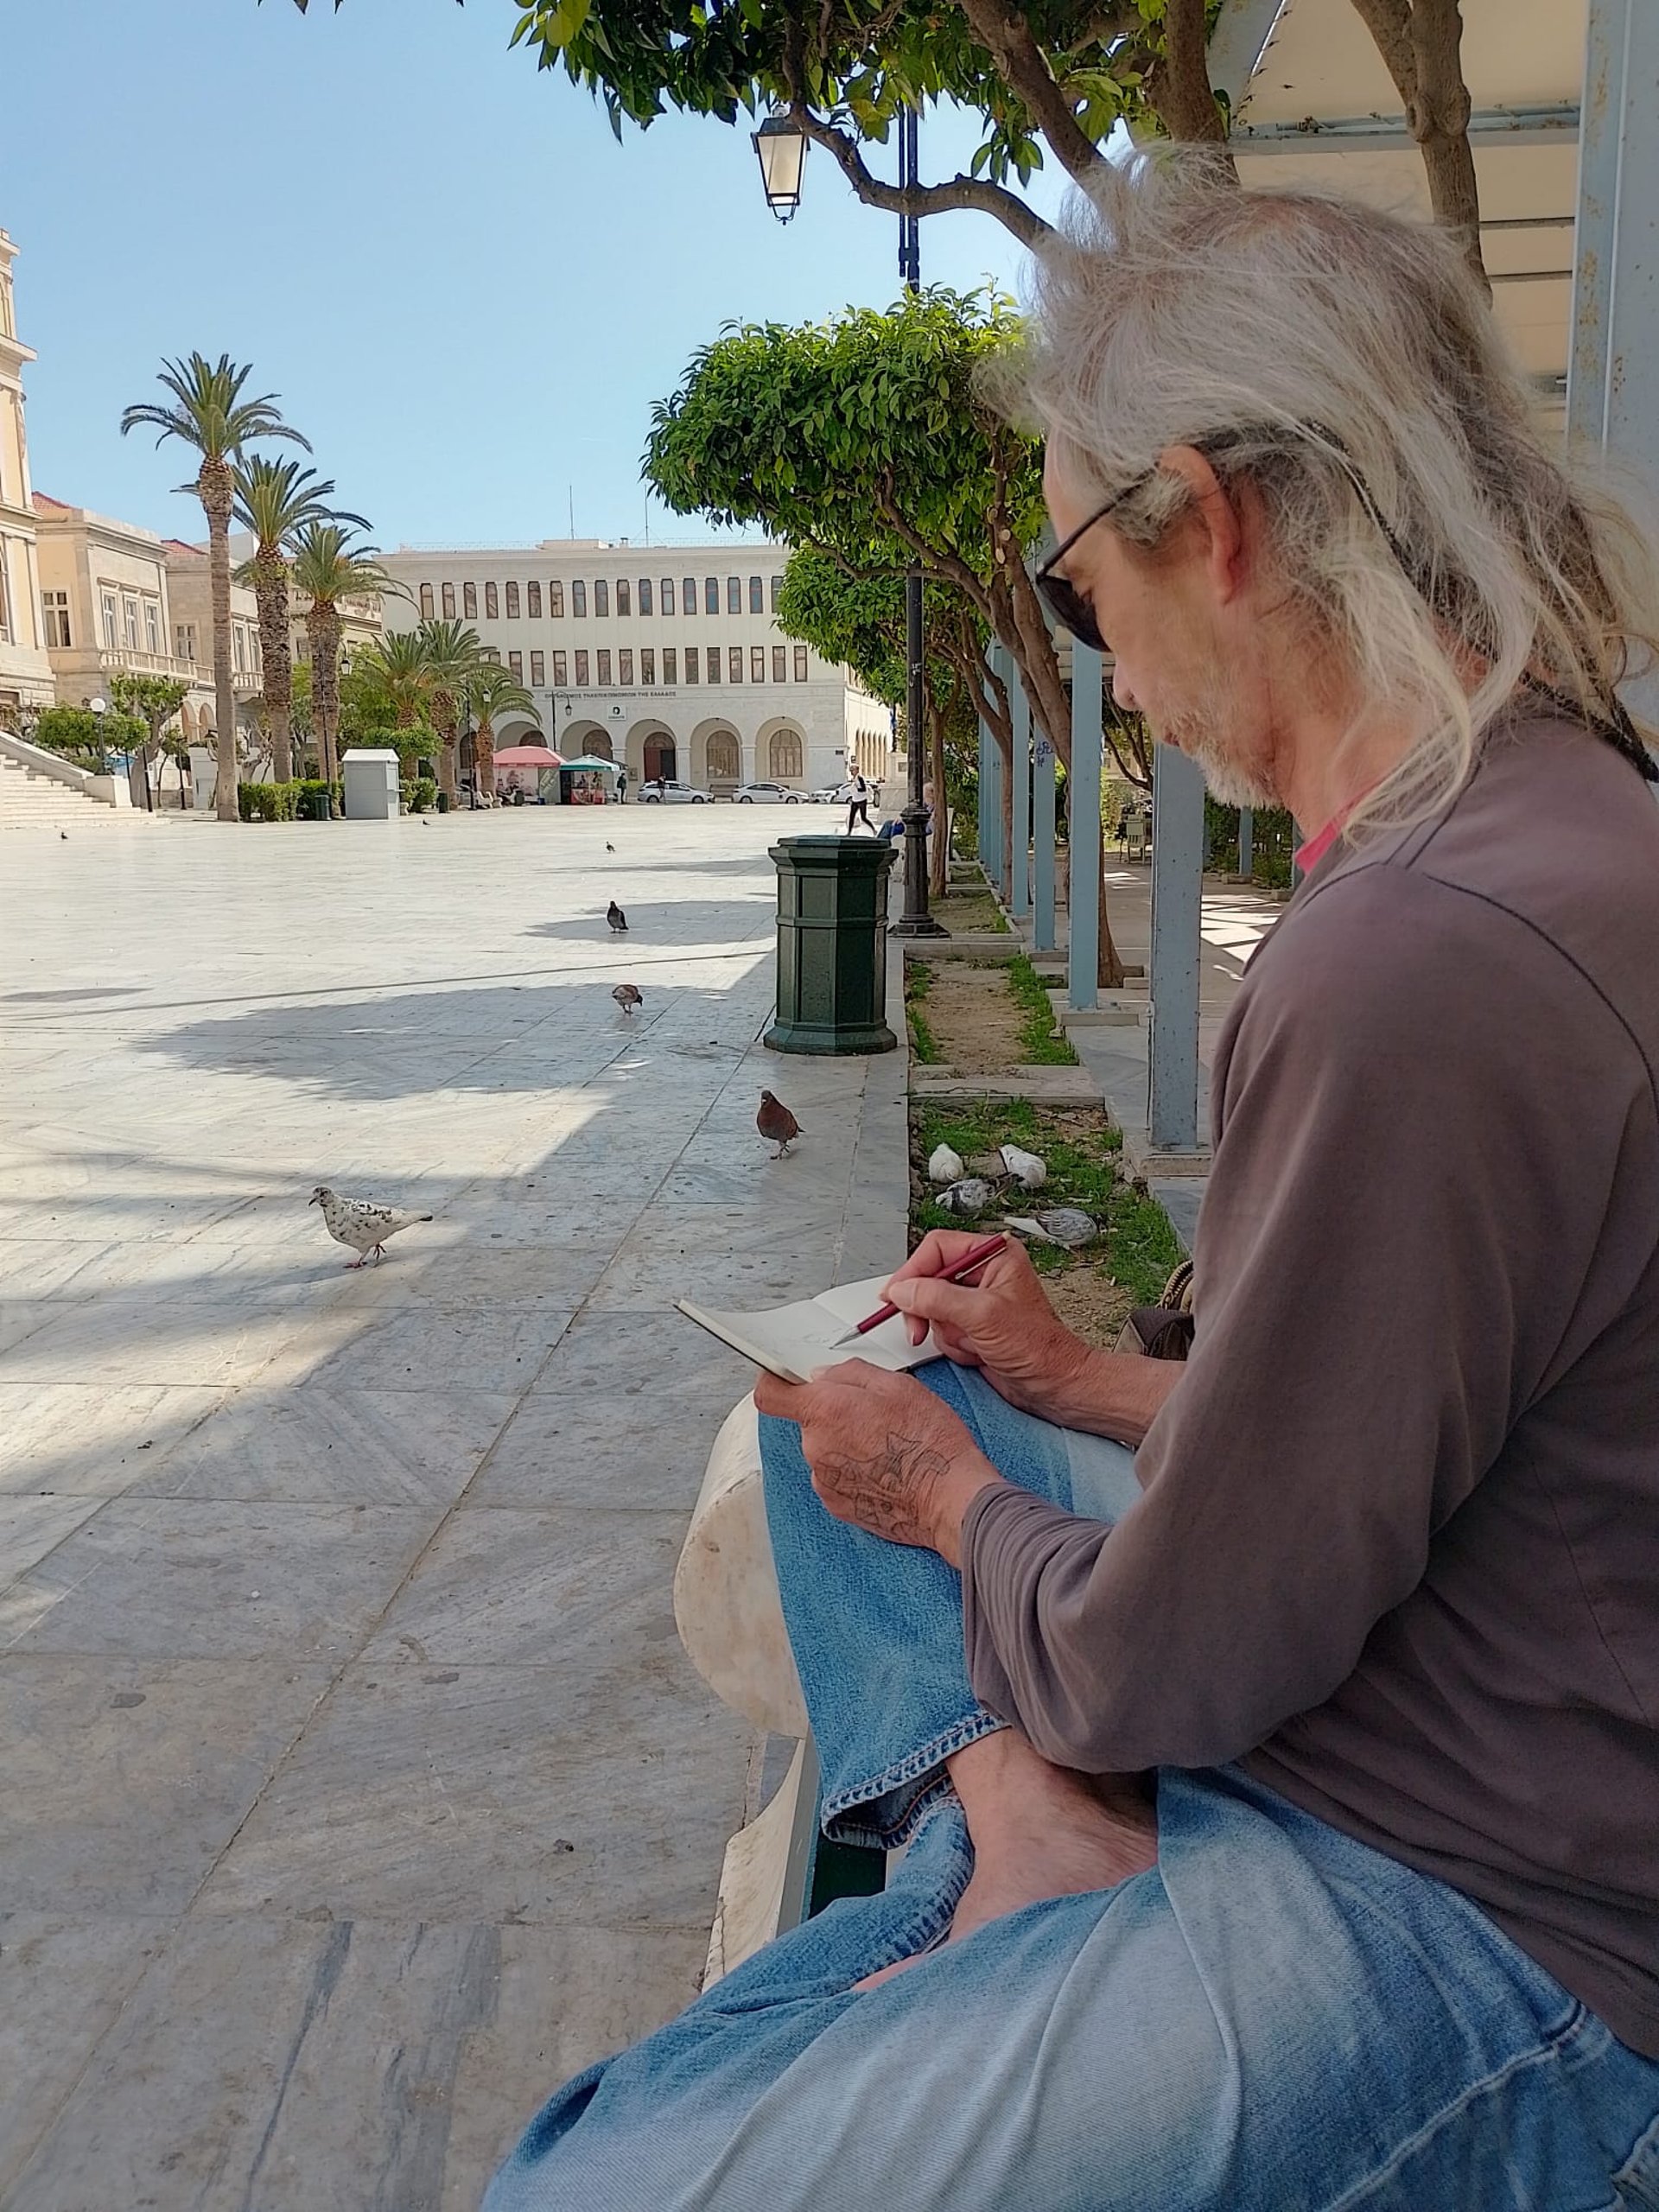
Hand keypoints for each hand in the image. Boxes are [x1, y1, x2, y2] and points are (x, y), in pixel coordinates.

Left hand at [753, 1359, 1003, 1567]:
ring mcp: (824, 1480)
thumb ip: (851, 1373)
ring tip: (887, 1448)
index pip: (770, 1394)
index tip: (788, 1380)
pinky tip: (886, 1471)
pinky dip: (854, 1471)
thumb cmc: (930, 1442)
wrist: (949, 1498)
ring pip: (825, 1450)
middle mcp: (816, 1448)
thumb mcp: (898, 1386)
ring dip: (846, 1444)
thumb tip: (823, 1376)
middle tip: (875, 1416)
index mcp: (826, 1411)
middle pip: (808, 1422)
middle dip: (833, 1415)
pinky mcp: (837, 1505)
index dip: (776, 1383)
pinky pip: (836, 1477)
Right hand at [882, 1231, 1100, 1422]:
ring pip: (931, 1308)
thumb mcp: (983, 1316)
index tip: (896, 1295)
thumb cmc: (1039, 1347)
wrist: (1053, 1384)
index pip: (938, 1248)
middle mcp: (984, 1273)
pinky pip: (941, 1329)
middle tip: (919, 1327)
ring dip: (947, 1332)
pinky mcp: (971, 1326)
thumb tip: (902, 1290)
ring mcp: (976, 1301)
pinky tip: (976, 1352)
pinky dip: (953, 1345)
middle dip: (928, 1309)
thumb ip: (937, 1299)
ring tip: (972, 1342)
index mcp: (994, 1255)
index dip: (913, 1271)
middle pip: (929, 1278)